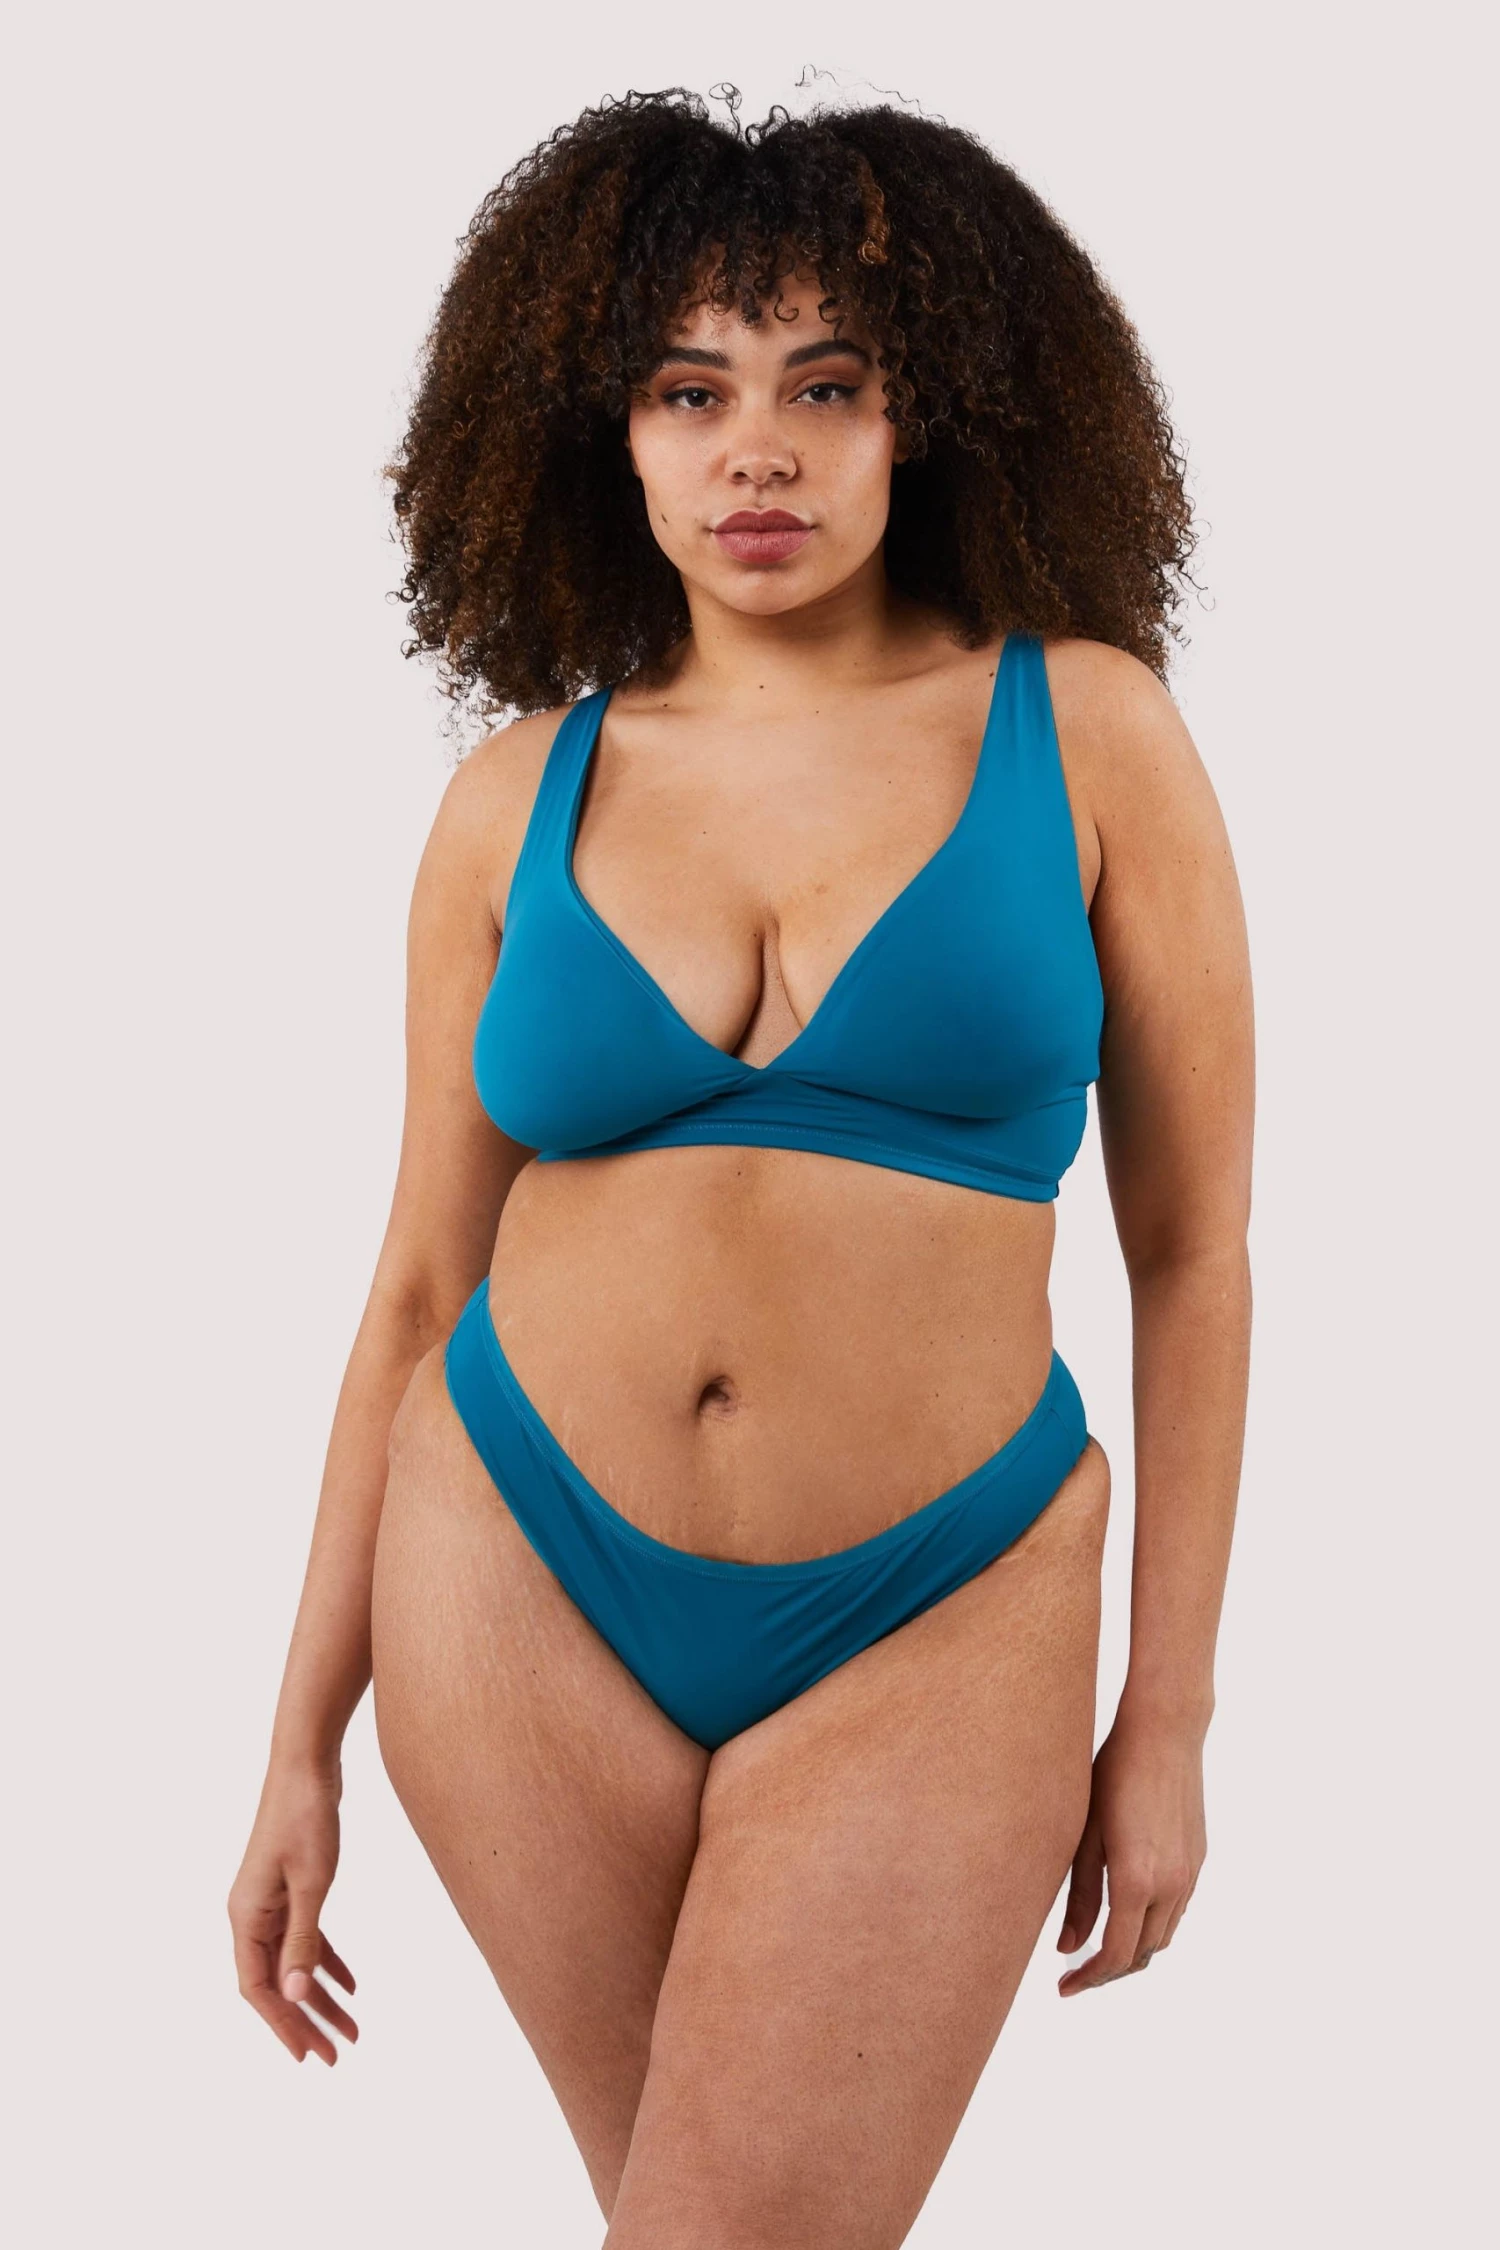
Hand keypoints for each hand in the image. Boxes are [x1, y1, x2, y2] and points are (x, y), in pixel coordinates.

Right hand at [228, 1760, 359, 2062]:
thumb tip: (293, 1993)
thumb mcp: (312, 1883)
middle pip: (276, 1982)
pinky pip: (306, 1938)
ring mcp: (270, 1902)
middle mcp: (251, 1915)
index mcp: (246, 1917)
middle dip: (306, 2019)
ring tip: (353, 2027)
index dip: (282, 2024)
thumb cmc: (306, 1818)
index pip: (258, 1988)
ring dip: (320, 1995)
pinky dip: (326, 1961)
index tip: (308, 2055)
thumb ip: (302, 1940)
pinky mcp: (290, 1889)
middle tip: (338, 2052)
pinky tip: (351, 1983)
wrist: (307, 1764)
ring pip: (293, 1963)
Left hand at [1056, 1704, 1206, 1995]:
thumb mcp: (1084, 1835)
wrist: (1164, 1733)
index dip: (1089, 1978)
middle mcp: (1171, 1885)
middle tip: (1075, 1973)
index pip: (1116, 1955)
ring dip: (1133, 1950)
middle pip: (1142, 1954)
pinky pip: (1176, 1910)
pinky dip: (1152, 1924)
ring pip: (1163, 1936)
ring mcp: (1190, 1874)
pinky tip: (1127, 1912)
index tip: (1064, 1987)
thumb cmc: (1112, 1774)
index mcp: (1137, 1881)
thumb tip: (1067, 1948)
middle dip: (1109, 1971)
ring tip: (1097, 1946)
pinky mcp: (1199, 1860)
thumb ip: (1079, 1897)